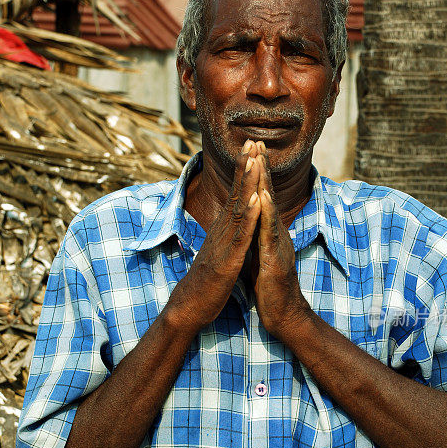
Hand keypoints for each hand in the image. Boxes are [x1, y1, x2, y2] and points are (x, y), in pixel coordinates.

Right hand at [167, 141, 260, 334]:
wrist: (191, 306)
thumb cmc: (207, 282)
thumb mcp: (220, 253)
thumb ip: (227, 237)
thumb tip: (232, 224)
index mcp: (223, 230)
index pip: (235, 195)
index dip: (243, 172)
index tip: (251, 149)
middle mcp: (222, 231)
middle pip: (235, 193)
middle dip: (244, 167)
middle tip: (251, 141)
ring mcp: (224, 243)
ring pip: (237, 208)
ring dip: (246, 183)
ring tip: (253, 160)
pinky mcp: (227, 259)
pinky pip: (240, 235)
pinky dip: (247, 216)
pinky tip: (255, 199)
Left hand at [252, 144, 310, 338]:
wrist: (284, 315)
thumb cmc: (270, 288)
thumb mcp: (259, 256)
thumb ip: (255, 238)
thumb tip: (248, 224)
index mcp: (269, 232)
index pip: (262, 198)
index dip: (257, 174)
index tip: (251, 150)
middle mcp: (276, 233)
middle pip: (268, 195)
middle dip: (261, 168)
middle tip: (257, 141)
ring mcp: (277, 244)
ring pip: (270, 208)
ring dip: (264, 183)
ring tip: (259, 160)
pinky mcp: (274, 258)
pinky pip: (269, 233)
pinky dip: (265, 213)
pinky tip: (261, 197)